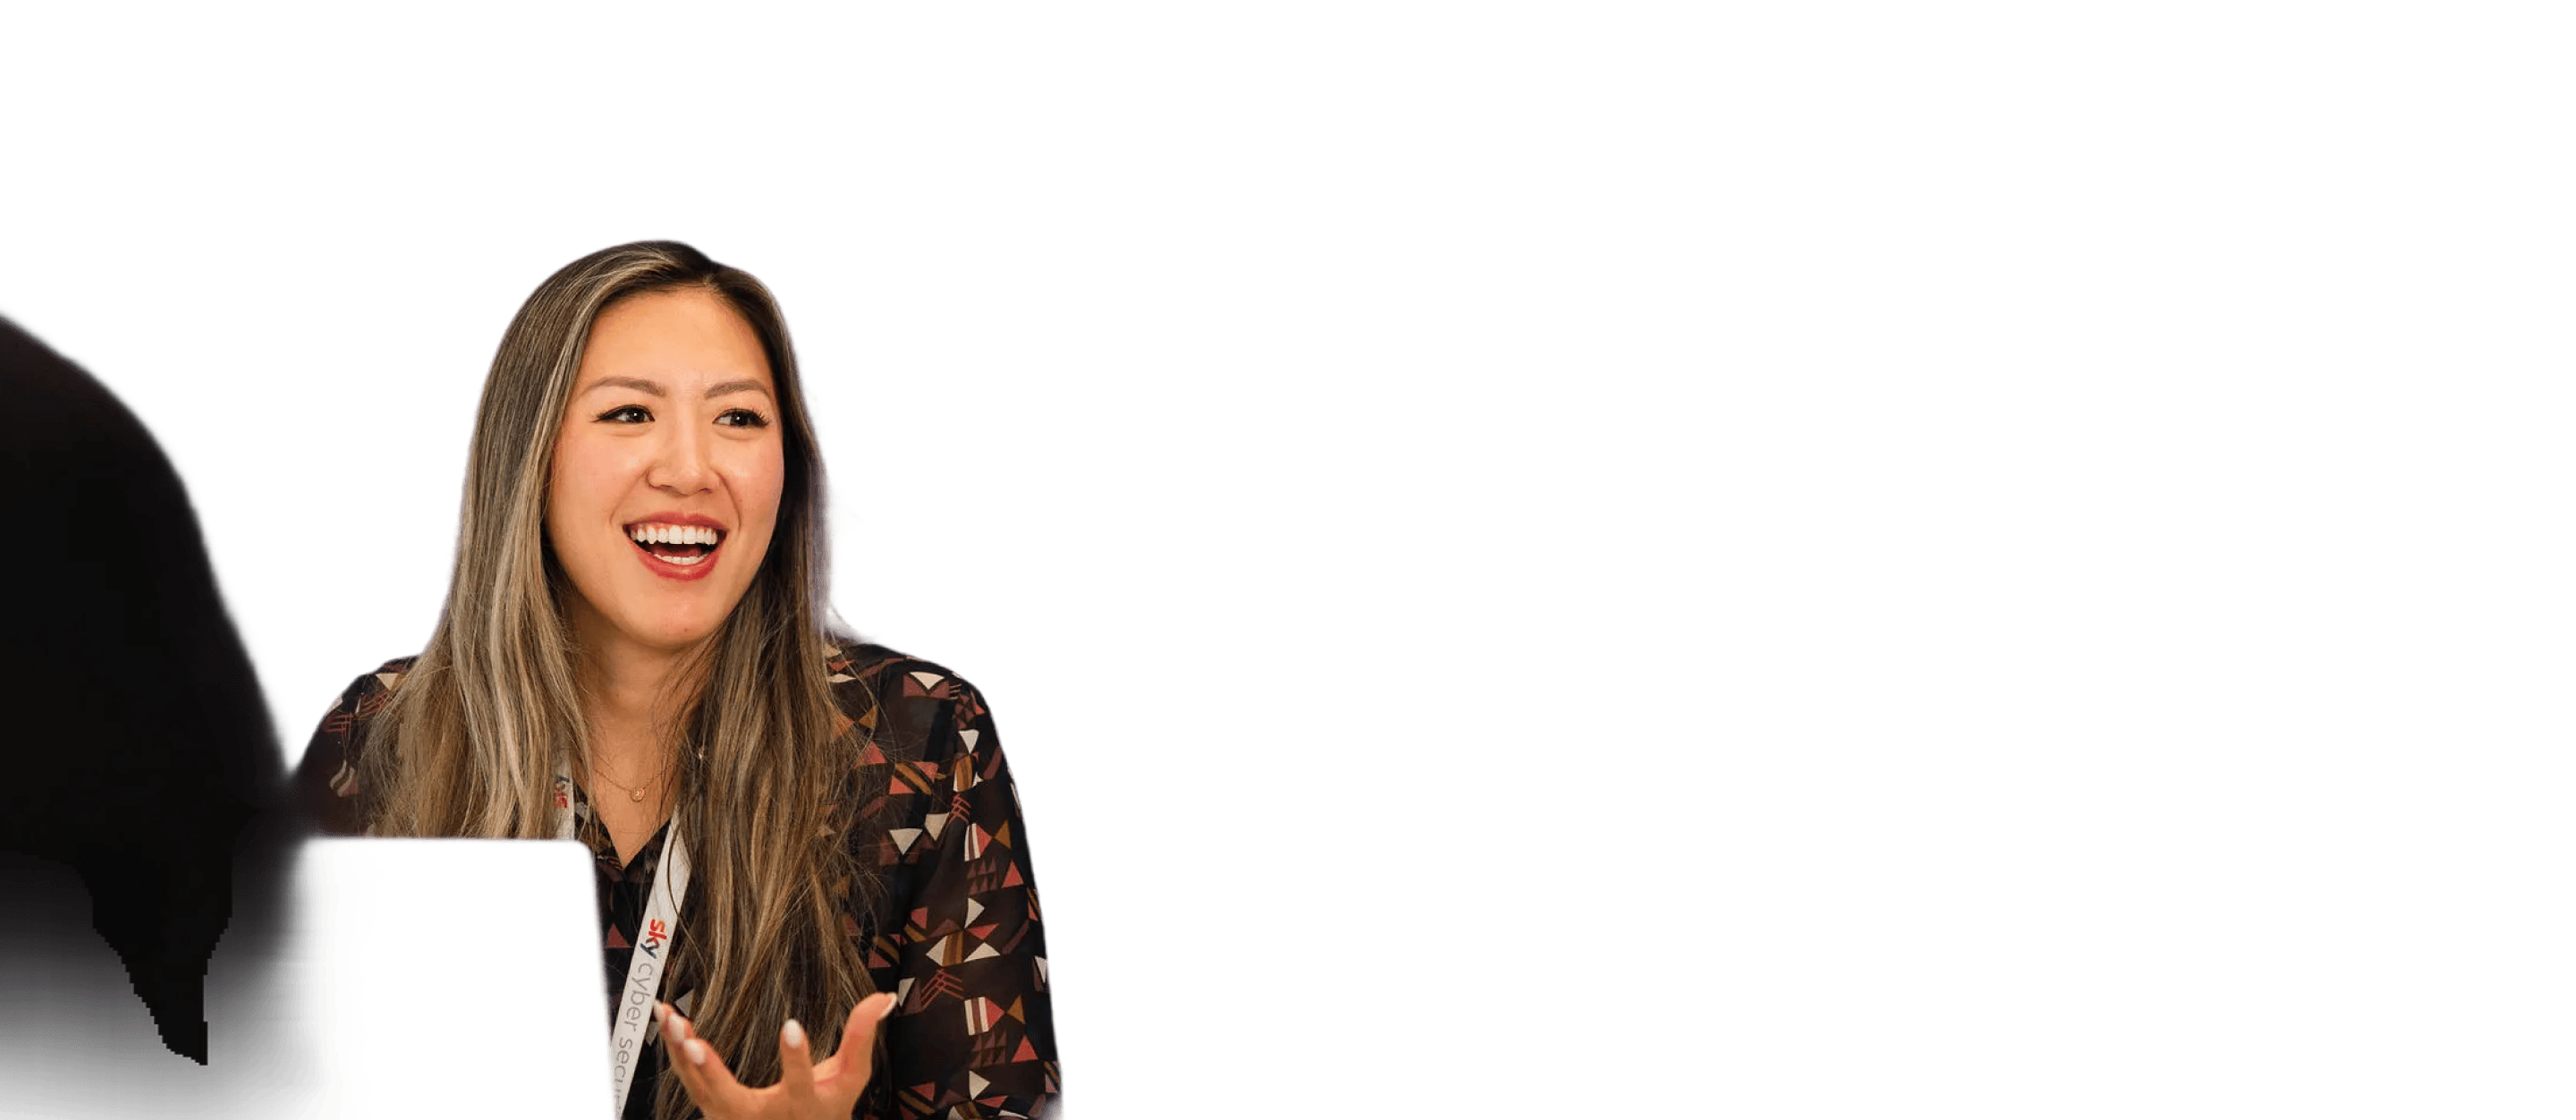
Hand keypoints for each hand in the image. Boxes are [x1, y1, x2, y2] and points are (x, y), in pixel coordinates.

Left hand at [656, 993, 898, 1119]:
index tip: (792, 1025)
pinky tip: (668, 1019)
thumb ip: (863, 1035)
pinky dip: (676, 1051)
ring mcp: (732, 1117)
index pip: (801, 1083)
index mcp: (803, 1107)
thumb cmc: (828, 1108)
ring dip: (681, 1052)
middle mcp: (763, 1118)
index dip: (797, 1056)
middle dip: (710, 1071)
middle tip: (694, 1041)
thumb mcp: (851, 1077)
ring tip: (670, 1015)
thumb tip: (885, 995)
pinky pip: (689, 1080)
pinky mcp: (713, 1109)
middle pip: (730, 1099)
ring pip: (699, 1087)